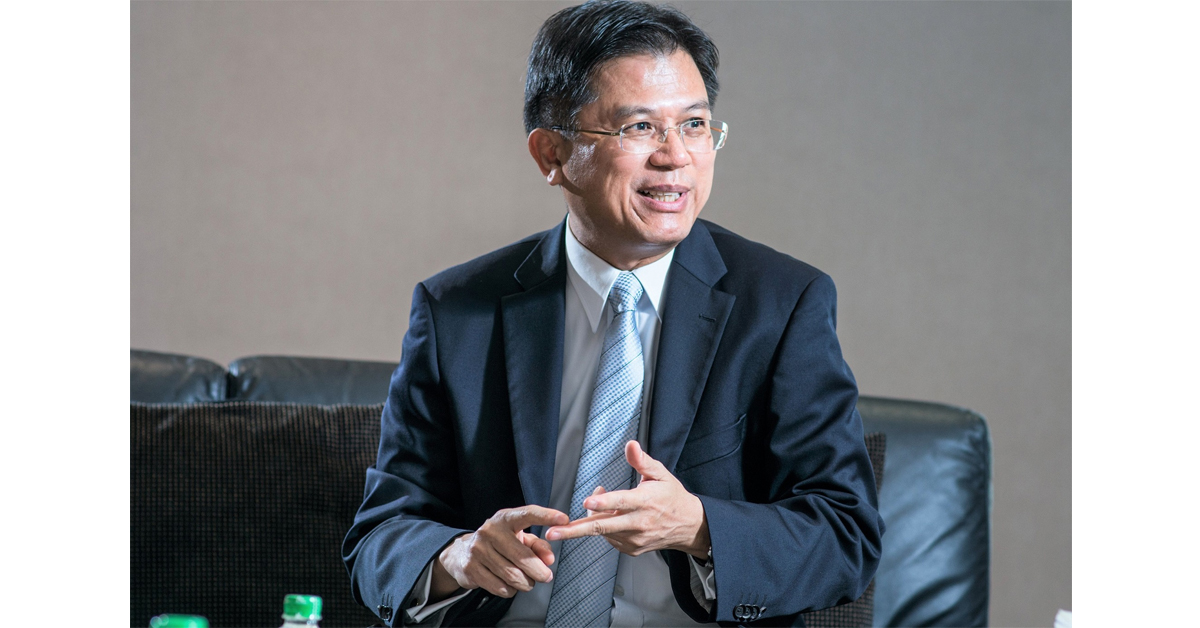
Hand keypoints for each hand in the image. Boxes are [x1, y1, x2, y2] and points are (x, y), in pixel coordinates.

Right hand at [431, 505, 567, 600]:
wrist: (462, 553)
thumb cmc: (500, 543)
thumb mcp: (519, 538)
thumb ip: (539, 545)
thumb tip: (549, 559)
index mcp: (505, 518)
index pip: (527, 514)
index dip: (546, 516)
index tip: (564, 520)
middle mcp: (490, 531)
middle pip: (522, 557)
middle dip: (538, 571)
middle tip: (546, 576)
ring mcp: (478, 550)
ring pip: (513, 576)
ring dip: (525, 583)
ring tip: (526, 581)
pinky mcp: (471, 568)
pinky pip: (500, 587)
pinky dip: (510, 590)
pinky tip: (509, 584)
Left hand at [545, 441, 710, 558]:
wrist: (688, 526)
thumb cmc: (671, 495)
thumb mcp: (660, 474)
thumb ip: (642, 461)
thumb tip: (630, 444)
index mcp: (645, 502)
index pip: (621, 502)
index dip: (603, 502)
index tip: (587, 502)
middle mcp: (639, 523)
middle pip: (601, 527)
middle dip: (574, 530)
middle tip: (552, 533)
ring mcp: (634, 540)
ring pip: (602, 531)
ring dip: (591, 518)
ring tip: (596, 503)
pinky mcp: (632, 549)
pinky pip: (609, 539)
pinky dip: (603, 527)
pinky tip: (610, 515)